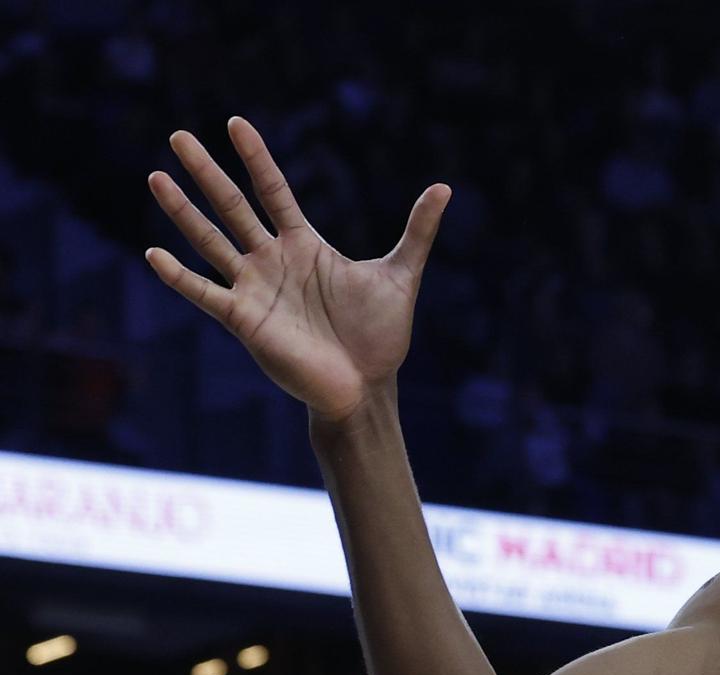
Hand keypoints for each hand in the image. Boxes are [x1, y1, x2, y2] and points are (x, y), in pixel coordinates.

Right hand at [144, 116, 449, 422]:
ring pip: (211, 240)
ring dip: (183, 211)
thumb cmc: (381, 336)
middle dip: (207, 172)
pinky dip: (180, 276)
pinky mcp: (245, 321)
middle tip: (178, 136)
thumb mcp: (401, 275)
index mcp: (305, 245)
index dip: (256, 158)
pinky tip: (155, 254)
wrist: (367, 387)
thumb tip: (444, 188)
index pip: (274, 191)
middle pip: (233, 206)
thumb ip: (418, 231)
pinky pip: (205, 294)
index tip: (236, 123)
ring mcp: (255, 288)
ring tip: (155, 177)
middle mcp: (273, 261)